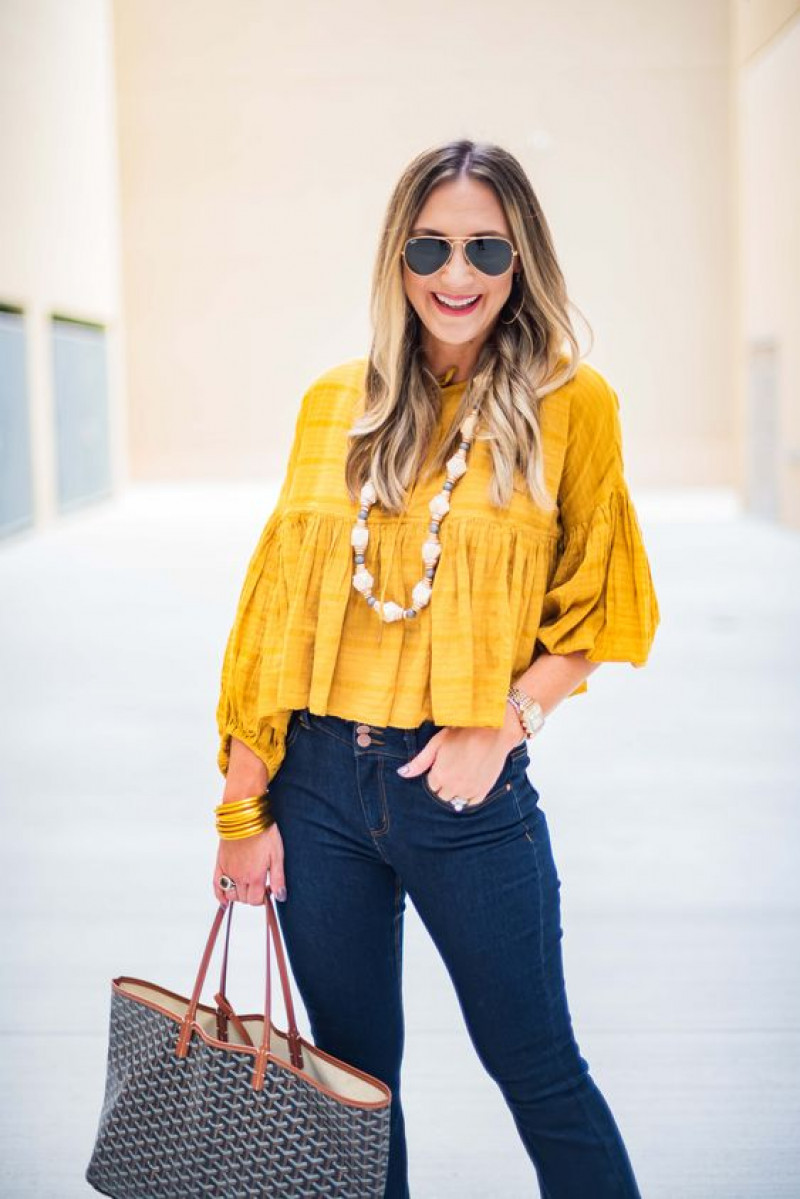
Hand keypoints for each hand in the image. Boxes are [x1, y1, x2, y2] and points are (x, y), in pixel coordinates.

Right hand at [213, 736, 286, 904]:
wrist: (245, 816)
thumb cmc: (263, 832)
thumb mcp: (277, 855)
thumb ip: (278, 878)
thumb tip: (280, 897)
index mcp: (254, 876)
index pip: (255, 900)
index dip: (263, 897)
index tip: (267, 888)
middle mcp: (239, 876)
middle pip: (243, 898)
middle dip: (252, 895)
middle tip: (259, 884)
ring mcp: (228, 870)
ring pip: (231, 894)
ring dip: (239, 893)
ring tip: (247, 883)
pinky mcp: (220, 863)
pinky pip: (216, 885)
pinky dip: (219, 894)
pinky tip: (224, 898)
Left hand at [396, 716, 522, 805]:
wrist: (493, 730)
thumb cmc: (463, 732)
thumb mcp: (437, 743)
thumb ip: (420, 761)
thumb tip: (402, 773)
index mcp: (439, 775)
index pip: (431, 786)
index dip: (435, 776)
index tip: (442, 766)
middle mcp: (453, 787)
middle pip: (442, 796)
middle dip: (444, 786)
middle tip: (452, 769)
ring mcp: (469, 791)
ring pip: (456, 801)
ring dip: (455, 792)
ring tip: (462, 775)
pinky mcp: (483, 791)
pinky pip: (471, 803)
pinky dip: (468, 797)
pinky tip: (470, 783)